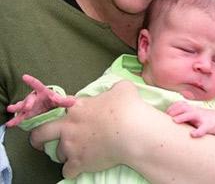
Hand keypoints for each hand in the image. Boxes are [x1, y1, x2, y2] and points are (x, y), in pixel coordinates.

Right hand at [6, 74, 75, 126]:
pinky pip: (20, 117)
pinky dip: (15, 120)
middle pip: (29, 98)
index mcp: (42, 92)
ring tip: (10, 109)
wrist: (49, 107)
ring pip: (22, 106)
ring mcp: (29, 106)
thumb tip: (74, 101)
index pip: (37, 85)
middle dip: (27, 102)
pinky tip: (10, 124)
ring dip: (17, 108)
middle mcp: (34, 98)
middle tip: (27, 107)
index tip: (24, 76)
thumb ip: (65, 101)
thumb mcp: (59, 100)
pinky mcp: (27, 115)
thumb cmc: (53, 101)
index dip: (31, 81)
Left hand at [30, 81, 146, 178]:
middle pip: (41, 132)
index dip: (55, 111)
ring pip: (57, 153)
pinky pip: (68, 171)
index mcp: (77, 107)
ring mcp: (72, 146)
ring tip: (73, 151)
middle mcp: (69, 126)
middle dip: (38, 137)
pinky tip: (79, 166)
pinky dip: (73, 169)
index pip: (56, 107)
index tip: (56, 115)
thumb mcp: (122, 88)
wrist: (132, 133)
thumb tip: (116, 90)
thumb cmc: (127, 108)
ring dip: (64, 153)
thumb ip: (114, 88)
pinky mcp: (79, 163)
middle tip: (40, 139)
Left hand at [167, 101, 214, 137]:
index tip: (164, 114)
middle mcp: (195, 111)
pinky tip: (193, 134)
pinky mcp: (209, 126)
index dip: (171, 108)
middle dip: (174, 111)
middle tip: (165, 118)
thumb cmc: (203, 119)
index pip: (179, 104)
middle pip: (183, 107)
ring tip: (175, 121)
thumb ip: (182, 115)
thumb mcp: (193, 115)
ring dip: (183, 117)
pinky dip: (198, 131)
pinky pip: (203, 128)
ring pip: (192, 115)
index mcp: (191, 109)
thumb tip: (167, 120)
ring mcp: (202, 117)